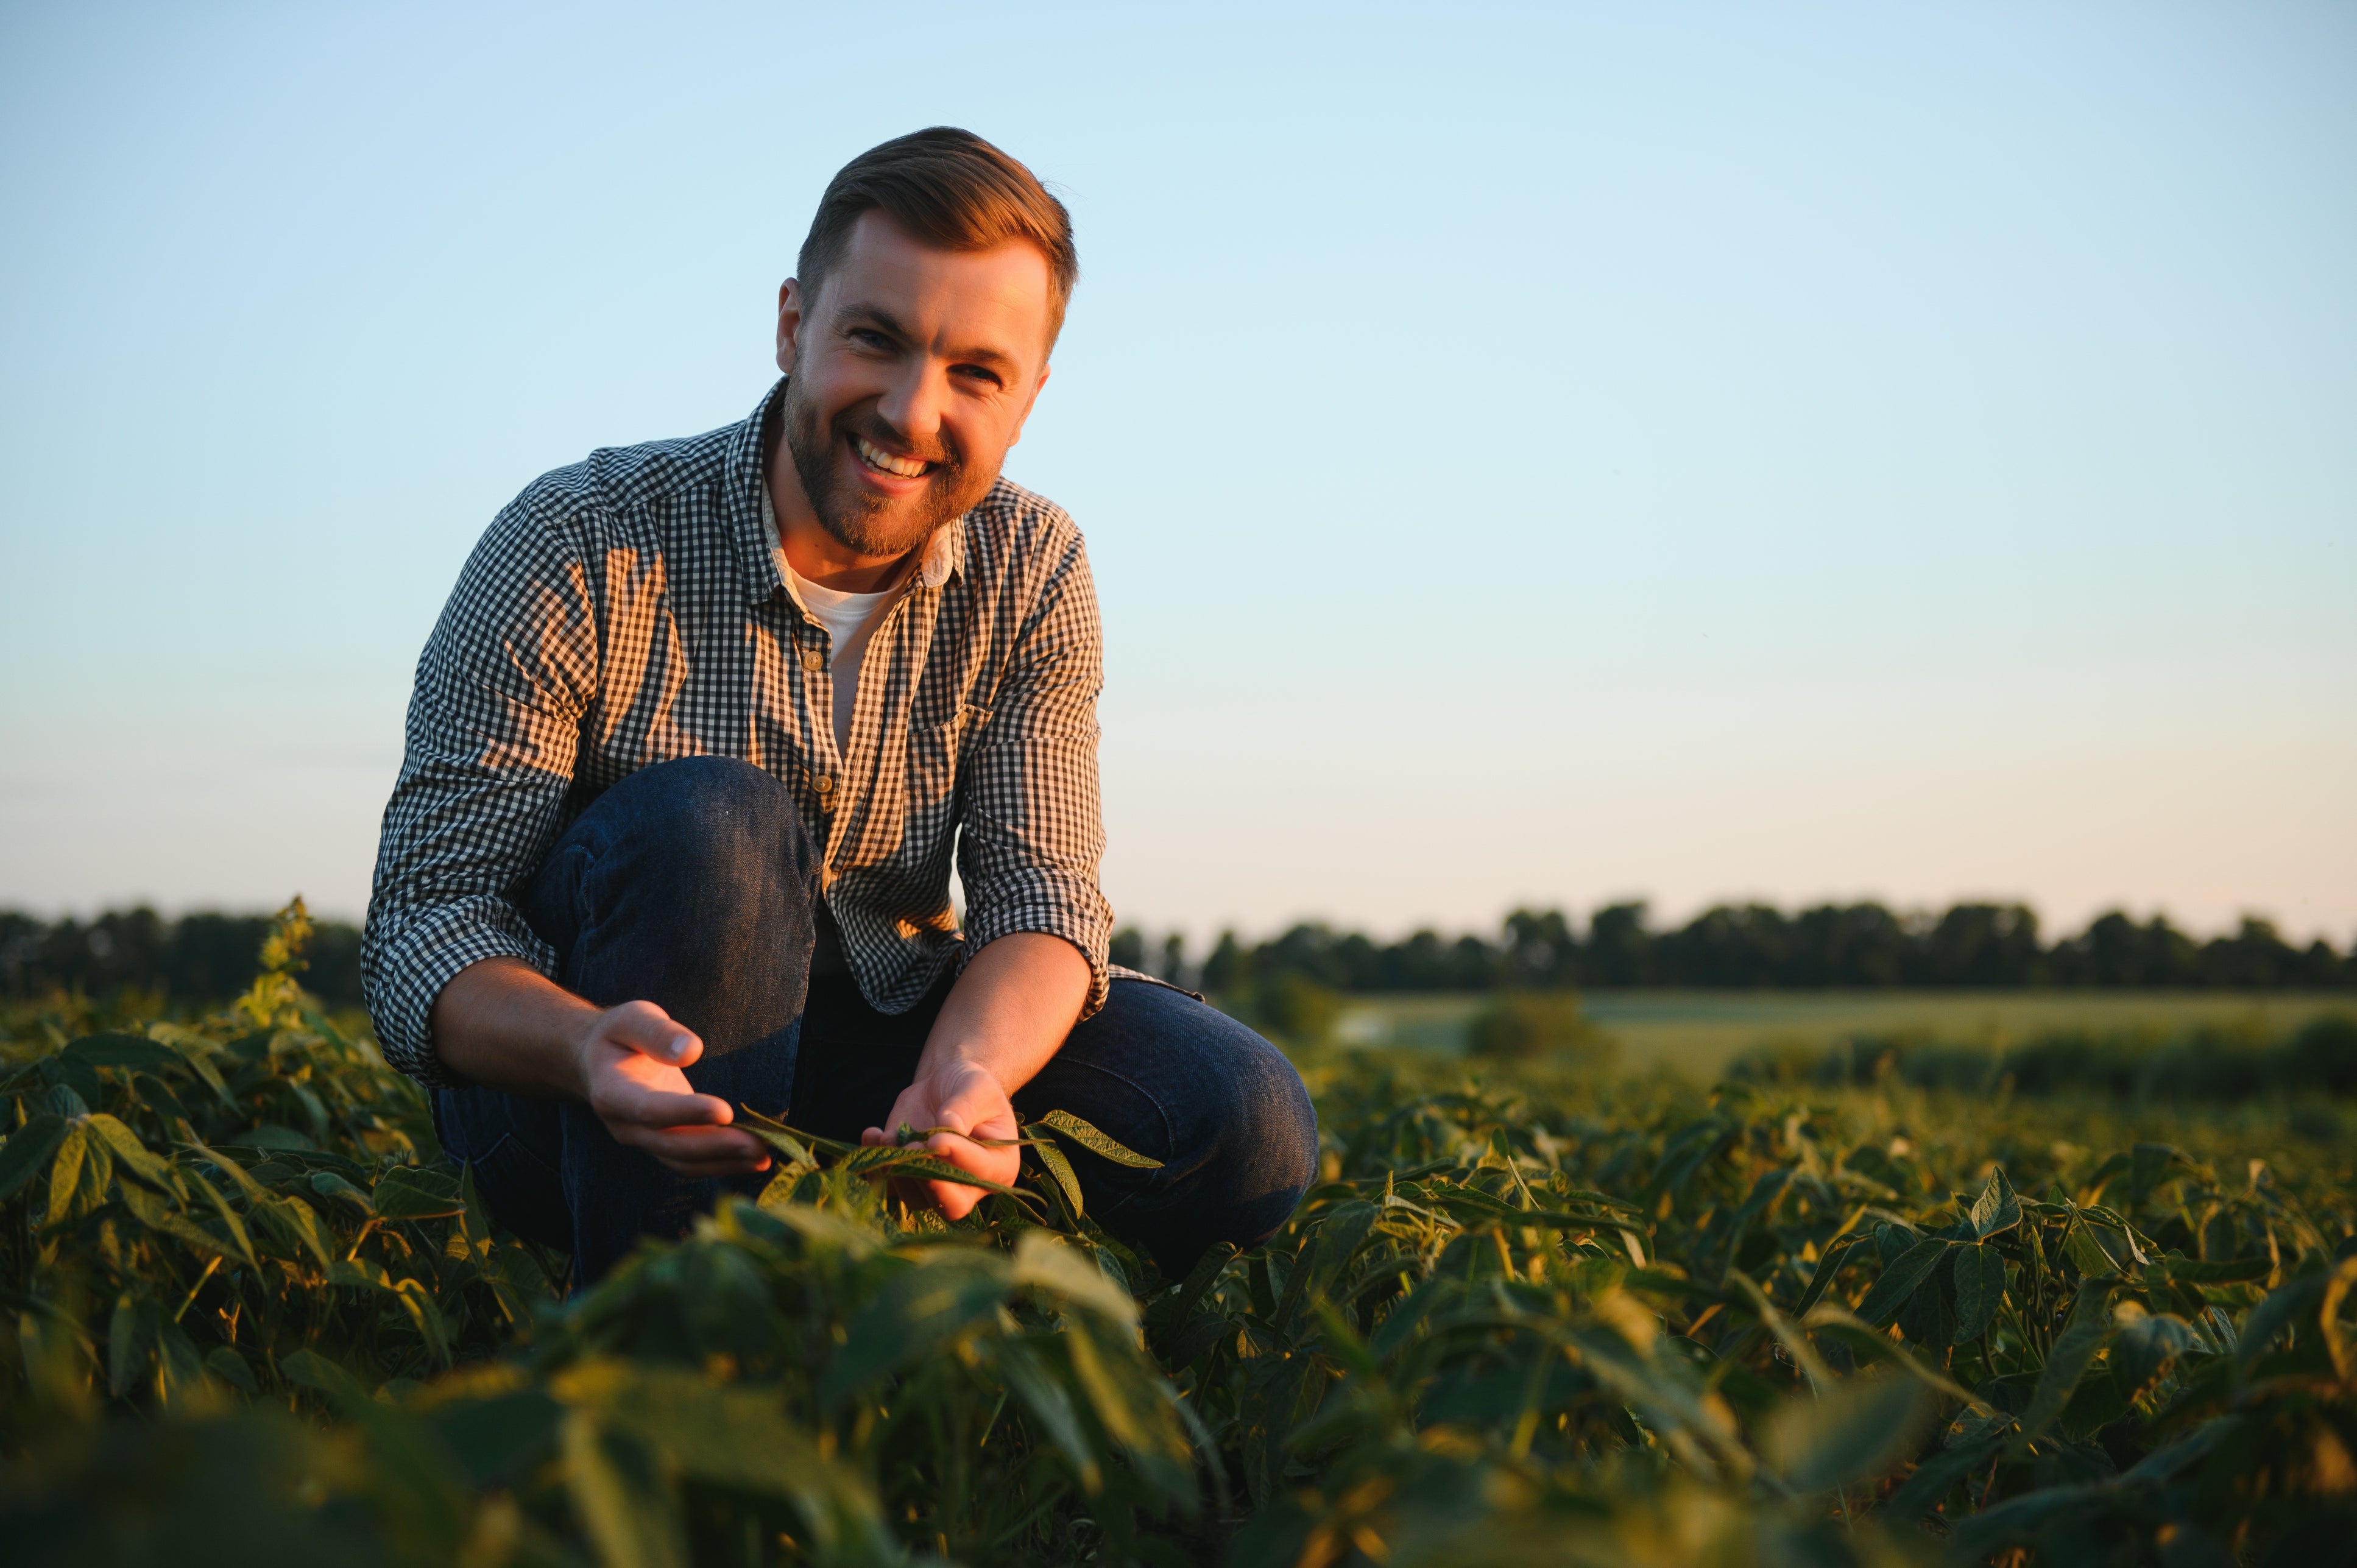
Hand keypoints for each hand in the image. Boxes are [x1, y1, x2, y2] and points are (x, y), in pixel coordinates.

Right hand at [574, 1001, 770, 1177]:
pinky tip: (754, 1161)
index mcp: (612, 1092)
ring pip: (683, 1161)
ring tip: (764, 1157)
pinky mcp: (661, 1145)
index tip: (725, 1111)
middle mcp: (625, 1125)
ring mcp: (642, 1141)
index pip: (649, 1109)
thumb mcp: (633, 1019)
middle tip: (759, 1144)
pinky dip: (722, 1164)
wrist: (598, 1062)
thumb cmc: (619, 1035)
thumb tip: (691, 1050)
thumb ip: (657, 1033)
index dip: (685, 1113)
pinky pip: (691, 1163)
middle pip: (671, 1144)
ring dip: (724, 1162)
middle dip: (716, 1147)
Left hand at [862, 1059, 1020, 1220]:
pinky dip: (874, 1165)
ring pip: (915, 1199)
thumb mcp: (976, 1087)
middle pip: (951, 1205)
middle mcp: (971, 1186)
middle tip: (910, 1147)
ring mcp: (937, 1186)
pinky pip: (889, 1186)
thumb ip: (965, 1107)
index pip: (981, 1173)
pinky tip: (873, 1134)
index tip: (936, 1138)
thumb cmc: (971, 1087)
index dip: (958, 1158)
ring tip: (888, 1135)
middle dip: (927, 1180)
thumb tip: (948, 1128)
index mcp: (999, 1165)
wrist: (945, 1089)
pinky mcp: (908, 1179)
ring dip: (898, 1169)